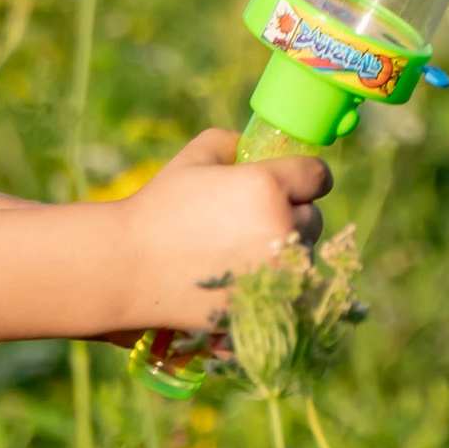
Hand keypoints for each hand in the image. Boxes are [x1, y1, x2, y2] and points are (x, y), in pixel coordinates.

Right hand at [102, 128, 329, 338]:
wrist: (130, 268)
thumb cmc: (158, 208)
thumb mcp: (191, 159)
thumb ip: (228, 142)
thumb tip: (250, 147)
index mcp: (267, 186)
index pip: (318, 176)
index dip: (308, 177)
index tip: (299, 183)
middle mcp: (282, 227)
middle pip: (314, 218)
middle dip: (294, 215)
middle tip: (259, 220)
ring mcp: (279, 271)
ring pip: (305, 256)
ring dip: (288, 252)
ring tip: (247, 251)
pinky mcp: (270, 305)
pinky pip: (294, 290)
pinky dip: (279, 284)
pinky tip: (248, 276)